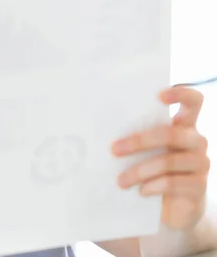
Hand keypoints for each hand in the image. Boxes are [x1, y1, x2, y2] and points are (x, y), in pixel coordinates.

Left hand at [112, 86, 210, 229]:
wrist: (173, 207)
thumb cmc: (153, 171)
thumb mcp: (145, 152)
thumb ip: (135, 136)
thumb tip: (101, 131)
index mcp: (184, 126)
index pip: (193, 101)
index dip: (181, 94)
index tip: (159, 95)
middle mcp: (196, 141)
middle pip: (170, 134)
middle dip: (138, 141)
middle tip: (113, 150)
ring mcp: (201, 163)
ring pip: (168, 161)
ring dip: (139, 171)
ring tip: (120, 181)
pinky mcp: (199, 186)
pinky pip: (172, 183)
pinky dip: (152, 186)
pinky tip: (140, 191)